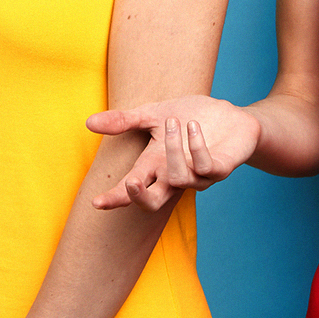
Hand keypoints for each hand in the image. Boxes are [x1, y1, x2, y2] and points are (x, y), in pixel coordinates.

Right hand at [86, 96, 259, 209]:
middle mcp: (175, 175)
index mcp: (155, 165)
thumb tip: (88, 123)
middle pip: (153, 204)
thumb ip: (124, 121)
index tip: (97, 202)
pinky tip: (193, 127)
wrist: (230, 114)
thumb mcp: (153, 113)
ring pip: (178, 179)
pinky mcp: (221, 170)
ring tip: (173, 122)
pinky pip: (205, 167)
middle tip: (131, 182)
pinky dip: (196, 146)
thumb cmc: (191, 116)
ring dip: (172, 150)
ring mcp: (198, 176)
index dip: (115, 198)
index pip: (131, 188)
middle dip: (140, 197)